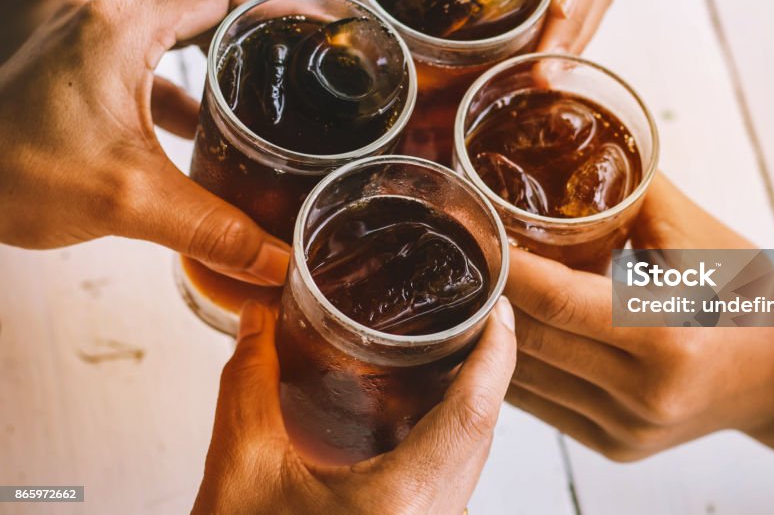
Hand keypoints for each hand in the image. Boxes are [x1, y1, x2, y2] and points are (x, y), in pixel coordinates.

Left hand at [0, 0, 292, 285]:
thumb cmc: (12, 173)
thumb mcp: (127, 200)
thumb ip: (212, 229)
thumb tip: (279, 261)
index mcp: (124, 27)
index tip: (327, 23)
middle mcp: (110, 20)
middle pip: (210, 1)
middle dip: (268, 28)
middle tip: (316, 60)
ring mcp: (95, 43)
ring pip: (183, 35)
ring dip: (230, 62)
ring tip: (281, 95)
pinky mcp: (86, 71)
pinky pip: (156, 66)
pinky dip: (193, 92)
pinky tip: (220, 134)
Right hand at [193, 299, 516, 514]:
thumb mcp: (242, 470)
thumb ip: (251, 384)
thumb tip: (261, 317)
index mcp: (402, 501)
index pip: (476, 411)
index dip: (498, 352)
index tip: (500, 308)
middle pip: (482, 429)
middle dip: (484, 368)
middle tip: (472, 316)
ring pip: (473, 456)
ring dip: (470, 402)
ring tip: (451, 351)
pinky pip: (456, 478)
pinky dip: (450, 435)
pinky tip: (425, 409)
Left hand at [504, 173, 773, 460]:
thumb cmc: (750, 294)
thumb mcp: (702, 236)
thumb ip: (636, 191)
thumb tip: (577, 147)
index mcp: (669, 338)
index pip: (557, 301)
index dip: (509, 265)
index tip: (479, 230)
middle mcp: (644, 395)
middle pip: (531, 340)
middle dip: (492, 292)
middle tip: (471, 250)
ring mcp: (626, 429)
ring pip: (526, 378)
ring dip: (493, 332)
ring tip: (477, 286)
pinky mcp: (616, 446)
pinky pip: (542, 405)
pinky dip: (516, 365)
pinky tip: (504, 330)